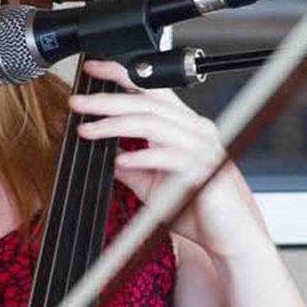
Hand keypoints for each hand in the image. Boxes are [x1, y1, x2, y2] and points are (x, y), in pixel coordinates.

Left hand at [68, 58, 269, 260]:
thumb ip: (131, 165)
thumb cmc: (198, 209)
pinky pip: (169, 156)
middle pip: (147, 103)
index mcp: (185, 127)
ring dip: (115, 125)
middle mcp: (196, 131)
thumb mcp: (152, 184)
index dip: (121, 74)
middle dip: (107, 100)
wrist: (229, 238)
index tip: (92, 69)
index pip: (151, 90)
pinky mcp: (204, 171)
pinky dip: (142, 156)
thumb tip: (103, 152)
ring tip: (88, 130)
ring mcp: (202, 148)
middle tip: (78, 102)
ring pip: (154, 123)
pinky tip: (120, 160)